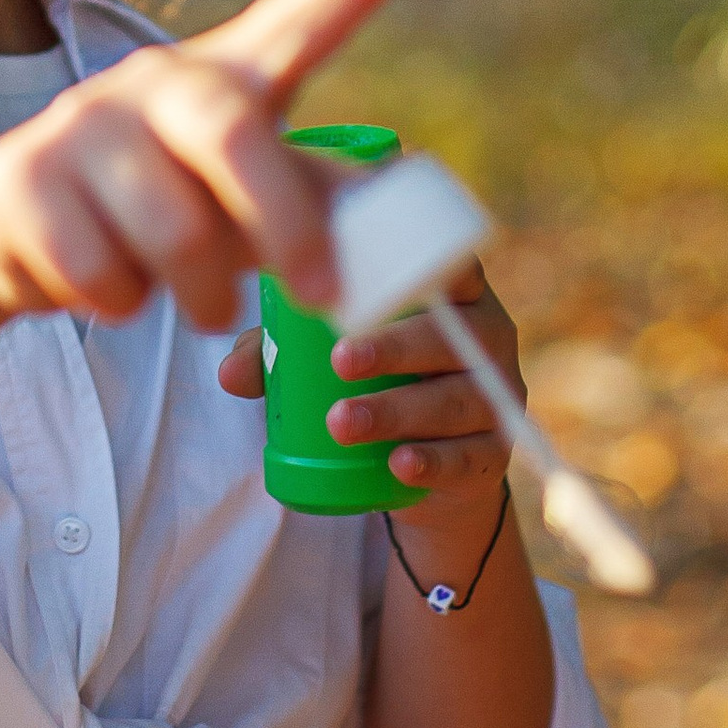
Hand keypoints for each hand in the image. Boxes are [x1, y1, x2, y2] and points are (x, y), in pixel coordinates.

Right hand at [0, 0, 429, 330]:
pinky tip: (113, 288)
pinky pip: (101, 270)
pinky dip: (124, 303)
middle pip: (234, 133)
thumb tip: (415, 244)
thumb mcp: (244, 200)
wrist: (14, 229)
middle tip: (320, 294)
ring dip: (205, 294)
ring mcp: (82, 122)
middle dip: (286, 225)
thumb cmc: (162, 207)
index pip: (297, 18)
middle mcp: (155, 80)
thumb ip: (318, 206)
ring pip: (174, 229)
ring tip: (209, 309)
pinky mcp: (24, 178)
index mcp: (224, 77)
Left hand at [217, 259, 521, 507]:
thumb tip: (230, 372)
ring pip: (457, 400)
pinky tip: (399, 463)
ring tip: (341, 423)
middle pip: (451, 336)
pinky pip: (470, 458)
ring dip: (397, 411)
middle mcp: (486, 337)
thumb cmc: (375, 380)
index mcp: (454, 294)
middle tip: (340, 360)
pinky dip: (433, 461)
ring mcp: (497, 397)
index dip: (430, 262)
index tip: (388, 268)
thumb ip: (282, 353)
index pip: (455, 264)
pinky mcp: (493, 456)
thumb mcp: (328, 357)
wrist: (424, 466)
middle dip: (395, 346)